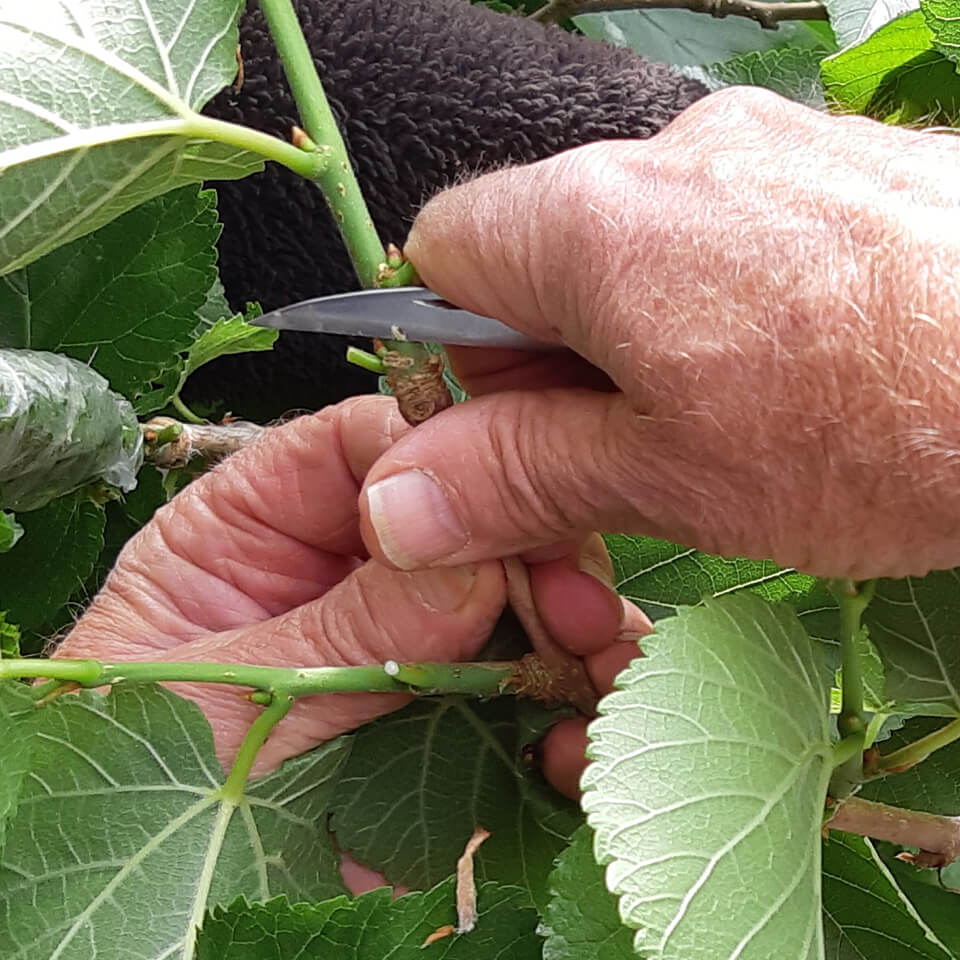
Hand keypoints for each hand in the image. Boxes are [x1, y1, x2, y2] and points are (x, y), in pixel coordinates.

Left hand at [58, 396, 643, 797]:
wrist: (150, 935)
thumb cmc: (119, 793)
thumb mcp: (215, 699)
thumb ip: (339, 632)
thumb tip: (469, 565)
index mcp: (256, 533)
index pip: (363, 446)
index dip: (443, 453)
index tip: (509, 503)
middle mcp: (340, 580)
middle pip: (458, 523)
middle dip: (533, 556)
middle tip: (581, 608)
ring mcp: (397, 654)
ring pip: (509, 611)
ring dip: (572, 637)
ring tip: (611, 673)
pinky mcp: (436, 733)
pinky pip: (518, 705)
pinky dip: (563, 720)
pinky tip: (573, 753)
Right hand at [359, 87, 959, 579]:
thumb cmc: (878, 426)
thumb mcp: (666, 479)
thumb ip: (516, 476)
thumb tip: (397, 503)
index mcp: (589, 221)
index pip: (443, 251)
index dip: (449, 349)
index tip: (493, 431)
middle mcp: (664, 155)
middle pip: (536, 254)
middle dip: (543, 363)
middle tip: (602, 460)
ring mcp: (758, 150)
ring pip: (630, 251)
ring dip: (628, 345)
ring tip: (705, 430)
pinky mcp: (831, 172)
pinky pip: (720, 236)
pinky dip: (709, 312)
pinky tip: (779, 380)